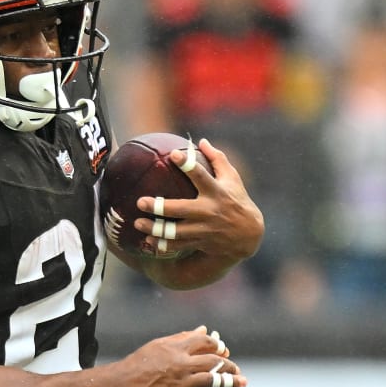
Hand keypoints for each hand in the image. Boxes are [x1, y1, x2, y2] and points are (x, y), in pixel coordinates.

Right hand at [111, 326, 244, 386]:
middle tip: (237, 370)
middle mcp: (181, 366)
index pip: (207, 343)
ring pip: (212, 381)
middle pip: (214, 363)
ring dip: (231, 381)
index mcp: (176, 349)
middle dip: (230, 365)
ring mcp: (179, 385)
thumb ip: (183, 338)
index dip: (219, 346)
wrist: (118, 386)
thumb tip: (205, 329)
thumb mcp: (160, 346)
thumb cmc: (138, 364)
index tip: (225, 351)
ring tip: (242, 382)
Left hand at [133, 139, 263, 263]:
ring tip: (137, 223)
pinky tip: (148, 240)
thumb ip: (217, 159)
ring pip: (176, 231)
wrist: (248, 234)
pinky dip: (163, 244)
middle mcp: (209, 211)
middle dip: (159, 206)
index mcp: (217, 191)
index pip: (201, 175)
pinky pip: (179, 245)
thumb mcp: (232, 178)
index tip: (173, 154)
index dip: (187, 164)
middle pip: (181, 209)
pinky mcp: (201, 241)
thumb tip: (201, 141)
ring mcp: (204, 229)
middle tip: (140, 202)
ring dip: (155, 229)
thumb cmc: (236, 199)